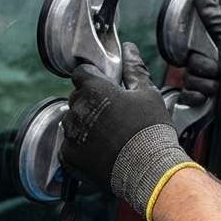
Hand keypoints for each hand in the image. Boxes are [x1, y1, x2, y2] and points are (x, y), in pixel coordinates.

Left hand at [61, 43, 198, 220]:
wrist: (150, 170)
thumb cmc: (151, 130)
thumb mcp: (148, 94)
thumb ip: (134, 70)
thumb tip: (129, 50)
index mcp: (94, 90)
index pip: (81, 73)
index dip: (92, 77)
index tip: (103, 86)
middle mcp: (77, 110)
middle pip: (76, 98)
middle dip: (90, 102)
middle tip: (112, 114)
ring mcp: (71, 134)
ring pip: (72, 122)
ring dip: (84, 124)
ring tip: (109, 135)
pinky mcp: (69, 156)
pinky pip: (69, 146)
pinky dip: (80, 147)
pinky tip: (100, 151)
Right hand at [182, 0, 220, 150]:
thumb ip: (215, 20)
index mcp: (219, 48)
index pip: (194, 43)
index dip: (196, 47)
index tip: (205, 51)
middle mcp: (212, 65)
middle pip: (190, 62)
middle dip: (204, 68)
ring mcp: (207, 84)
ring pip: (188, 80)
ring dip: (205, 85)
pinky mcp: (203, 101)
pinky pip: (186, 96)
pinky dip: (197, 98)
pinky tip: (209, 99)